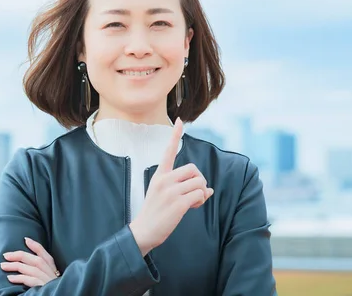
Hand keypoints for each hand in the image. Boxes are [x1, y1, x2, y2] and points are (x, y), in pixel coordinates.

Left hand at [1, 237, 60, 286]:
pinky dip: (20, 278)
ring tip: (3, 266)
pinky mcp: (43, 288)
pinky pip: (30, 281)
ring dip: (15, 266)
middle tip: (5, 255)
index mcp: (53, 268)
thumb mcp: (49, 277)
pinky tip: (10, 278)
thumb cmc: (52, 288)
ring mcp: (47, 280)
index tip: (25, 239)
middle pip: (35, 260)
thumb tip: (26, 260)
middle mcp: (51, 272)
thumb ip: (42, 268)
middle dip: (19, 255)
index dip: (35, 245)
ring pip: (31, 269)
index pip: (44, 254)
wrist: (61, 295)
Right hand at [129, 118, 213, 255]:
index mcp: (159, 175)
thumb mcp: (165, 195)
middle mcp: (164, 180)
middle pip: (193, 169)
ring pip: (199, 182)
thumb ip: (184, 188)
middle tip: (195, 192)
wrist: (144, 231)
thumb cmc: (155, 213)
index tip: (179, 121)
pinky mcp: (178, 203)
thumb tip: (208, 190)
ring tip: (194, 202)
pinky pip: (200, 194)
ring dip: (201, 192)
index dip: (175, 135)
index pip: (168, 151)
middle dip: (199, 180)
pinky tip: (193, 207)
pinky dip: (201, 200)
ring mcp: (170, 191)